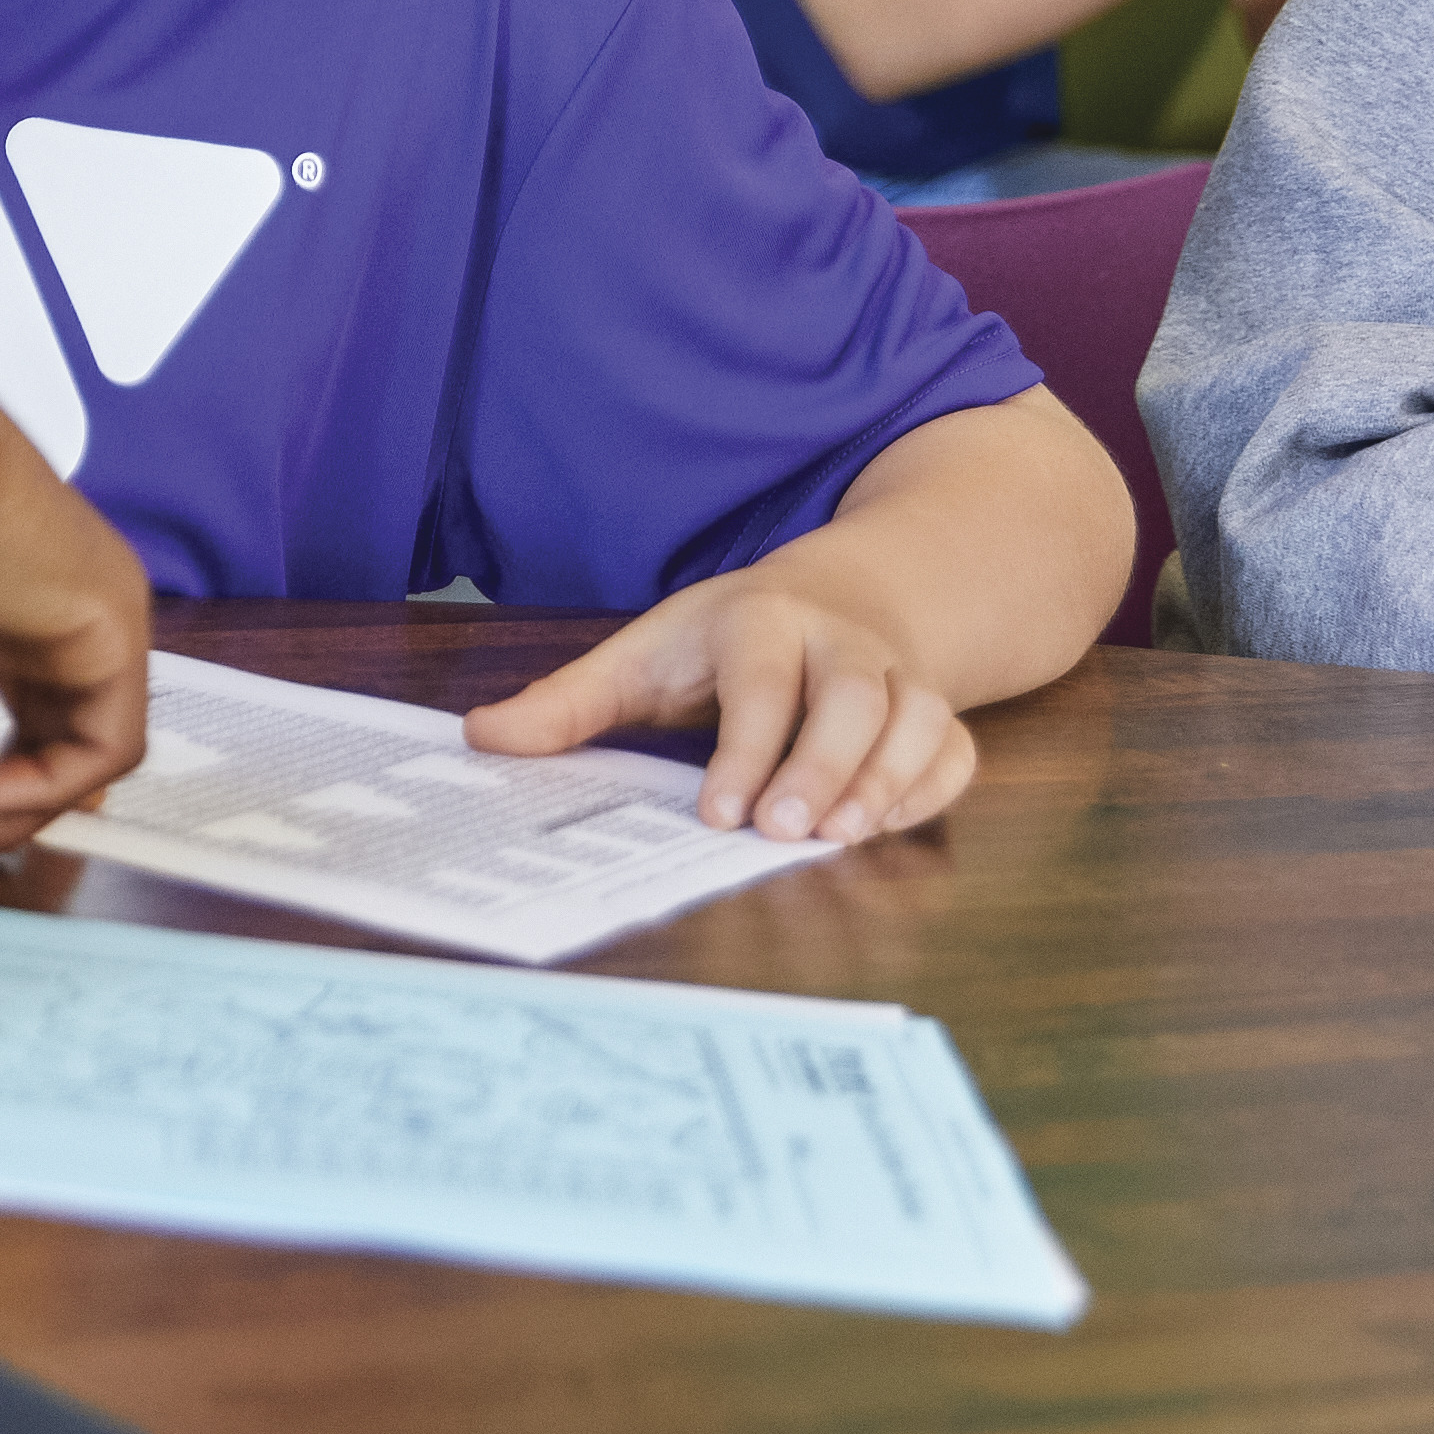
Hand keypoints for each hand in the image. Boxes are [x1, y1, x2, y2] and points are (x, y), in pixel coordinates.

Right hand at [0, 396, 147, 874]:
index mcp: (7, 574)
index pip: (37, 694)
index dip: (4, 768)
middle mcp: (65, 591)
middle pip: (60, 733)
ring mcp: (98, 605)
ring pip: (83, 750)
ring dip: (7, 811)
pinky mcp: (114, 624)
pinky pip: (104, 746)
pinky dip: (39, 790)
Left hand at [462, 580, 976, 841]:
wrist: (844, 596)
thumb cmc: (722, 642)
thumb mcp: (642, 655)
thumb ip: (567, 703)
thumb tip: (480, 737)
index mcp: (761, 619)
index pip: (762, 680)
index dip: (745, 746)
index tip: (717, 812)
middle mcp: (841, 642)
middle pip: (853, 697)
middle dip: (822, 765)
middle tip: (784, 833)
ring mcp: (898, 675)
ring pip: (915, 718)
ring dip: (884, 779)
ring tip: (841, 838)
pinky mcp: (936, 711)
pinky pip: (952, 748)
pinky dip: (928, 787)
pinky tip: (884, 826)